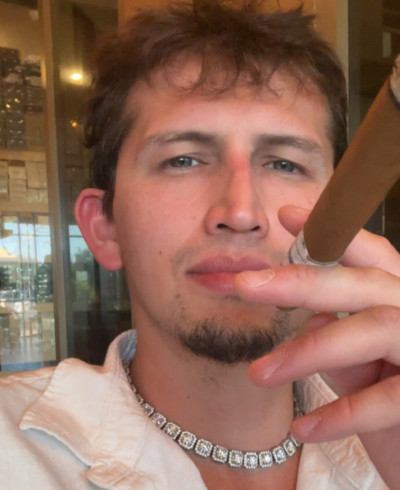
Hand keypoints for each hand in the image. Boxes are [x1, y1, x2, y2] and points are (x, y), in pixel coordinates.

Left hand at [234, 205, 399, 487]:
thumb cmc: (387, 399)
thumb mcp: (356, 361)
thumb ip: (333, 331)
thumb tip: (304, 311)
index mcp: (397, 297)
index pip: (369, 254)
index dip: (330, 233)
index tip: (286, 215)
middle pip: (362, 284)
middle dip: (301, 281)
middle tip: (244, 285)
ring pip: (372, 330)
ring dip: (308, 351)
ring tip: (258, 373)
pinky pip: (386, 400)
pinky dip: (339, 414)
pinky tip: (302, 429)